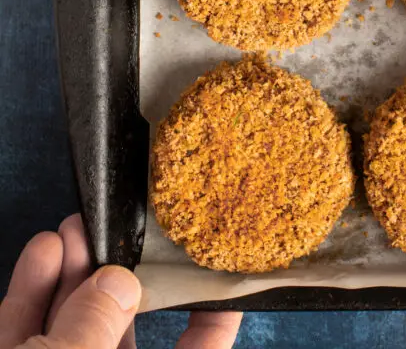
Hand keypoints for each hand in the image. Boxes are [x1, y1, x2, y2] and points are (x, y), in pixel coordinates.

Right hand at [0, 215, 241, 348]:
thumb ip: (94, 332)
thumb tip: (120, 286)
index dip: (208, 331)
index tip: (218, 285)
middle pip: (116, 343)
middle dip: (114, 282)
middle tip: (112, 232)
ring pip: (66, 336)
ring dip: (69, 279)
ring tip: (72, 231)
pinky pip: (23, 340)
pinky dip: (30, 297)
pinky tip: (41, 255)